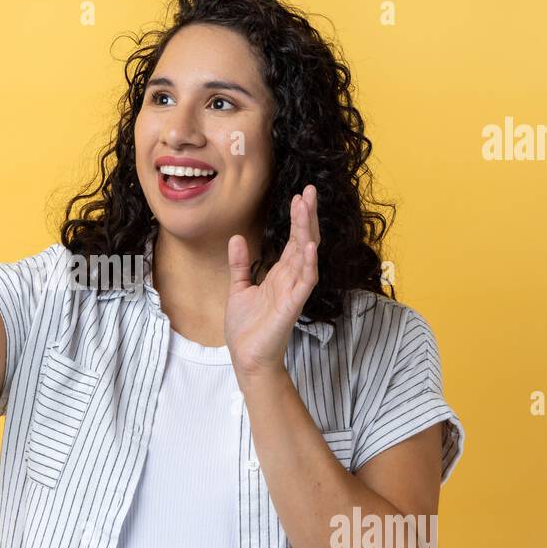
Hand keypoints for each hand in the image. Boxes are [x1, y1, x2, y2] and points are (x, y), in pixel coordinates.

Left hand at [225, 185, 320, 382]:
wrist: (246, 357)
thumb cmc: (246, 328)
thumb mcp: (238, 288)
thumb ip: (240, 265)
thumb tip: (237, 238)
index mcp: (280, 275)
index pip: (293, 241)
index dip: (297, 219)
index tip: (299, 196)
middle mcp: (290, 280)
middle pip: (304, 241)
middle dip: (307, 216)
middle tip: (310, 190)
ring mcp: (294, 292)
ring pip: (306, 255)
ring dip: (307, 231)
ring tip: (307, 206)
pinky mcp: (292, 306)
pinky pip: (305, 282)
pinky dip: (308, 264)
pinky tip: (309, 246)